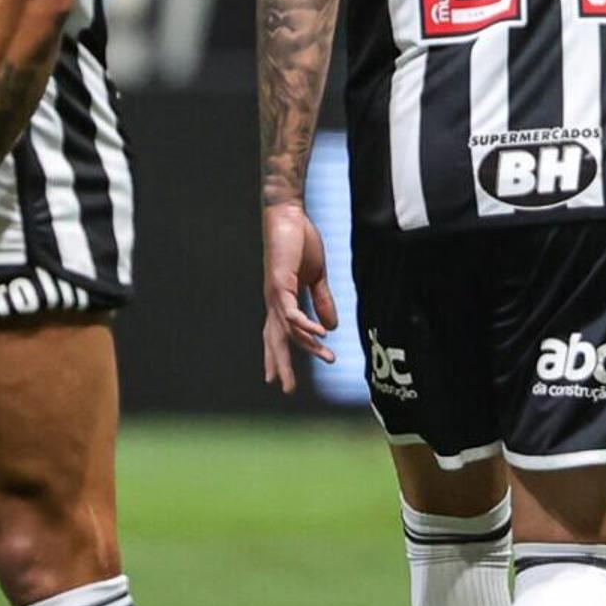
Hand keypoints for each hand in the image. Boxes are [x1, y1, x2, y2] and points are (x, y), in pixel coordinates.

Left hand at [260, 198, 337, 392]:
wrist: (289, 215)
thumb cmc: (300, 241)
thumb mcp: (317, 276)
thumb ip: (322, 301)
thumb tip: (332, 328)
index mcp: (281, 301)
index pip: (277, 335)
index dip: (277, 356)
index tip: (276, 380)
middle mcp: (274, 302)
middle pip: (276, 340)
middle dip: (281, 365)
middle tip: (286, 389)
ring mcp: (275, 294)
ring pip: (288, 330)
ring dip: (309, 345)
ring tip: (330, 358)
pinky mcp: (280, 283)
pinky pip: (293, 312)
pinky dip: (306, 324)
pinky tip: (321, 333)